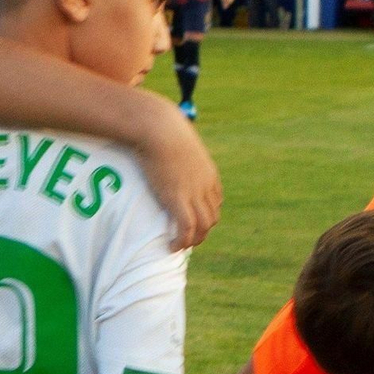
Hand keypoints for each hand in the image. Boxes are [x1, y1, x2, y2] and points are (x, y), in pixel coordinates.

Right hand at [135, 94, 222, 250]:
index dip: (206, 213)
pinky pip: (187, 229)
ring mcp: (194, 193)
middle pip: (212, 216)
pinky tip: (172, 247)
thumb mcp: (176, 140)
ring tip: (181, 246)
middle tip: (187, 238)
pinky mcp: (178, 199)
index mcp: (208, 172)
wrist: (159, 127)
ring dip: (194, 240)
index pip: (215, 200)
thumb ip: (177, 147)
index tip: (194, 220)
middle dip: (202, 231)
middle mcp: (206, 185)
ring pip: (203, 226)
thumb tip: (165, 143)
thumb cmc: (162, 127)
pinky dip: (182, 241)